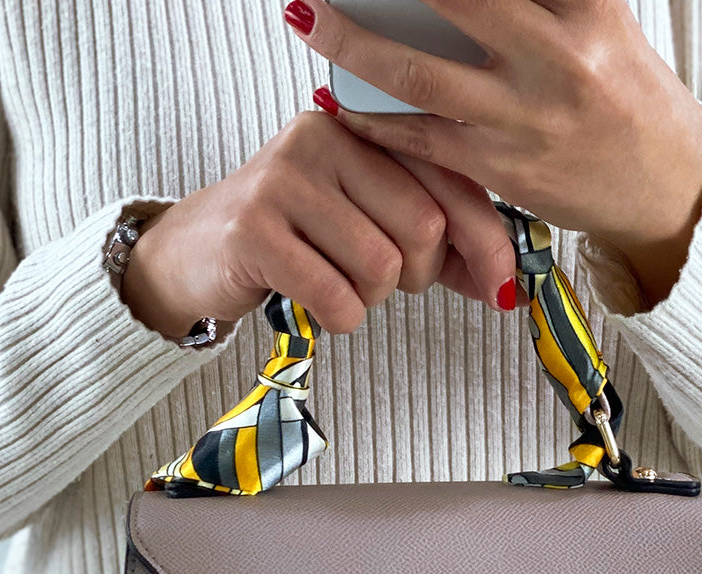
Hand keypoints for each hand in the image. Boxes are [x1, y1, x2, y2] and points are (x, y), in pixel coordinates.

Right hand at [120, 109, 521, 338]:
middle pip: (422, 227)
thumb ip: (437, 246)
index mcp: (362, 127)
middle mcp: (325, 138)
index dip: (486, 241)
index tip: (503, 288)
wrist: (194, 254)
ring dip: (369, 299)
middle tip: (381, 284)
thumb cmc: (295, 239)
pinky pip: (336, 297)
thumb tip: (506, 284)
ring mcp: (285, 180)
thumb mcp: (369, 227)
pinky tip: (315, 303)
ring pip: (381, 266)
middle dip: (417, 277)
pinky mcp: (255, 230)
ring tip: (335, 283)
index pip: (448, 181)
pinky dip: (337, 318)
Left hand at [284, 0, 701, 306]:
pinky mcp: (508, 169)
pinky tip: (344, 102)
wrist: (665, 182)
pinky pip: (425, 139)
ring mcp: (530, 117)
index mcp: (586, 5)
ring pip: (422, 73)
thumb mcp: (600, 20)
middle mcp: (560, 55)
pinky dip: (378, 119)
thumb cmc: (624, 93)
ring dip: (355, 46)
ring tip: (311, 22)